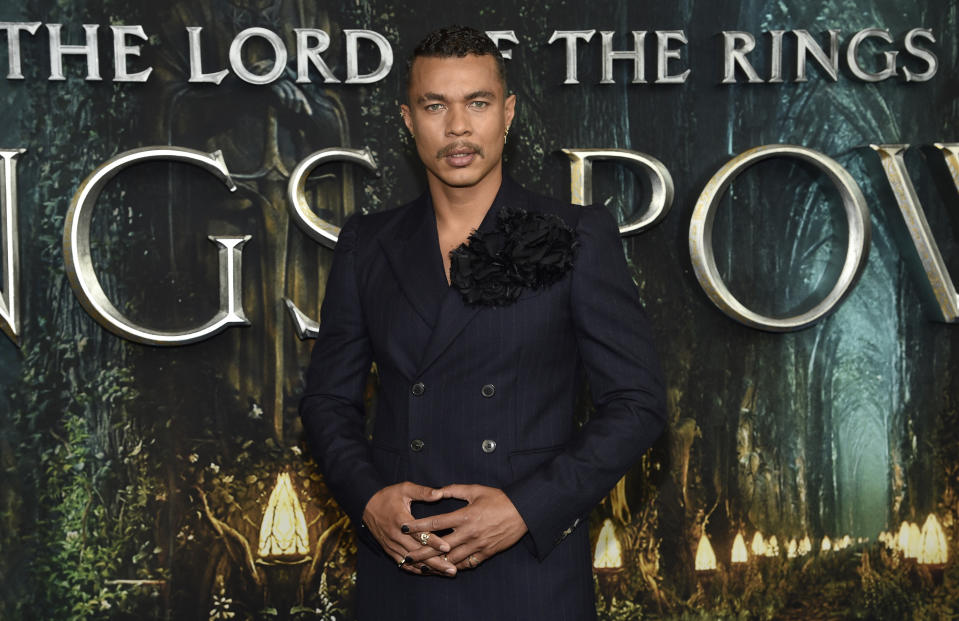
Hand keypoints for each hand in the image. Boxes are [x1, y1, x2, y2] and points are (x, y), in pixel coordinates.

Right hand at [362, 482, 456, 575]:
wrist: (366, 505)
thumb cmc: (388, 496)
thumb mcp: (404, 489)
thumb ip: (422, 492)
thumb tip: (440, 493)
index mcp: (401, 520)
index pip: (419, 534)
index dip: (434, 542)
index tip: (448, 547)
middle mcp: (395, 536)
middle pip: (418, 553)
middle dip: (436, 562)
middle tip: (452, 569)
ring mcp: (392, 545)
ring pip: (412, 562)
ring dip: (429, 568)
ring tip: (445, 573)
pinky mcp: (389, 550)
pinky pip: (403, 564)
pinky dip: (416, 569)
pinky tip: (429, 572)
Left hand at [402, 484, 527, 570]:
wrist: (523, 512)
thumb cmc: (499, 499)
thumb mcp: (476, 490)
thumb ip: (454, 490)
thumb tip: (437, 491)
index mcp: (465, 516)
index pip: (436, 523)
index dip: (418, 526)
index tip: (404, 528)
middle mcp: (469, 532)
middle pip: (440, 545)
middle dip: (422, 552)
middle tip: (407, 557)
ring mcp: (478, 545)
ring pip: (452, 558)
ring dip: (437, 563)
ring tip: (423, 567)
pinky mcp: (486, 553)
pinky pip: (468, 563)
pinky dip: (456, 566)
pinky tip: (447, 568)